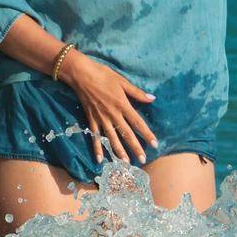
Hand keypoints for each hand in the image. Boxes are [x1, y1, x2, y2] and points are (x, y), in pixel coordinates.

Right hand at [64, 51, 157, 165]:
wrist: (81, 74)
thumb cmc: (103, 75)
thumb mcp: (122, 81)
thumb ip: (137, 92)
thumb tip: (152, 99)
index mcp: (122, 104)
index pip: (137, 123)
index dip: (147, 134)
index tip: (154, 144)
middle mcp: (113, 114)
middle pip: (126, 134)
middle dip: (135, 147)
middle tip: (143, 160)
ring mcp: (101, 118)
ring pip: (112, 138)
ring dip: (119, 152)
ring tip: (126, 163)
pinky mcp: (91, 119)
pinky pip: (95, 136)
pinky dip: (97, 148)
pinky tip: (100, 160)